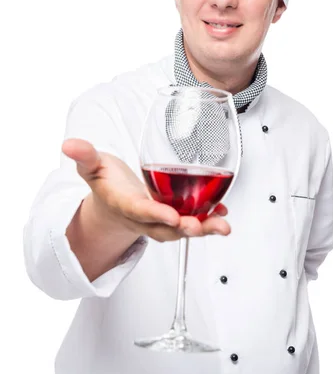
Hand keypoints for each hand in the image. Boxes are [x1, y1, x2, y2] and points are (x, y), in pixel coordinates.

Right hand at [62, 138, 230, 241]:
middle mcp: (144, 217)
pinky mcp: (174, 217)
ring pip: (182, 229)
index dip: (155, 214)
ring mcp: (161, 220)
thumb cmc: (107, 183)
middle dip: (184, 229)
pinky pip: (193, 221)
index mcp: (124, 204)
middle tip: (201, 226)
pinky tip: (224, 211)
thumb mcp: (93, 167)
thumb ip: (85, 156)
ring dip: (204, 228)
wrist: (113, 205)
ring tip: (223, 225)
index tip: (172, 216)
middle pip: (165, 228)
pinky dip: (209, 219)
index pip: (139, 211)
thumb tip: (68, 144)